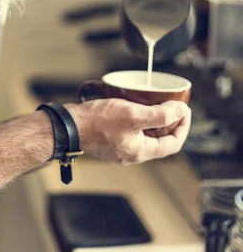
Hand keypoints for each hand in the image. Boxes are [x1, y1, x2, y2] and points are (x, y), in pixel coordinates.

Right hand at [67, 98, 190, 163]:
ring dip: (153, 118)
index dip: (182, 126)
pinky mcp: (111, 139)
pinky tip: (133, 104)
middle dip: (169, 120)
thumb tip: (180, 111)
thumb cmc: (97, 122)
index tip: (185, 110)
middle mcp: (132, 152)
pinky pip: (131, 129)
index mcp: (141, 151)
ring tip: (154, 101)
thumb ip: (160, 115)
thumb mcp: (133, 115)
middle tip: (172, 104)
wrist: (69, 126)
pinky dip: (138, 118)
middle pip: (160, 138)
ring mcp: (121, 146)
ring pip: (145, 133)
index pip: (173, 143)